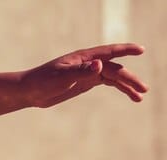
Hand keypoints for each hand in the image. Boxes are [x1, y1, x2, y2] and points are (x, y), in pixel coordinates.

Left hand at [23, 43, 147, 107]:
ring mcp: (89, 73)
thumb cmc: (42, 81)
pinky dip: (119, 88)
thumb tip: (100, 64)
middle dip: (130, 78)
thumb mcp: (61, 78)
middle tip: (143, 89)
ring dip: (127, 85)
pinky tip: (129, 95)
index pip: (110, 53)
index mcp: (84, 58)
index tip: (141, 50)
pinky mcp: (85, 83)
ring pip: (114, 77)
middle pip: (115, 69)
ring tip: (140, 96)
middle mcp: (89, 63)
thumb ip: (81, 72)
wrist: (29, 91)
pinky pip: (107, 83)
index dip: (126, 50)